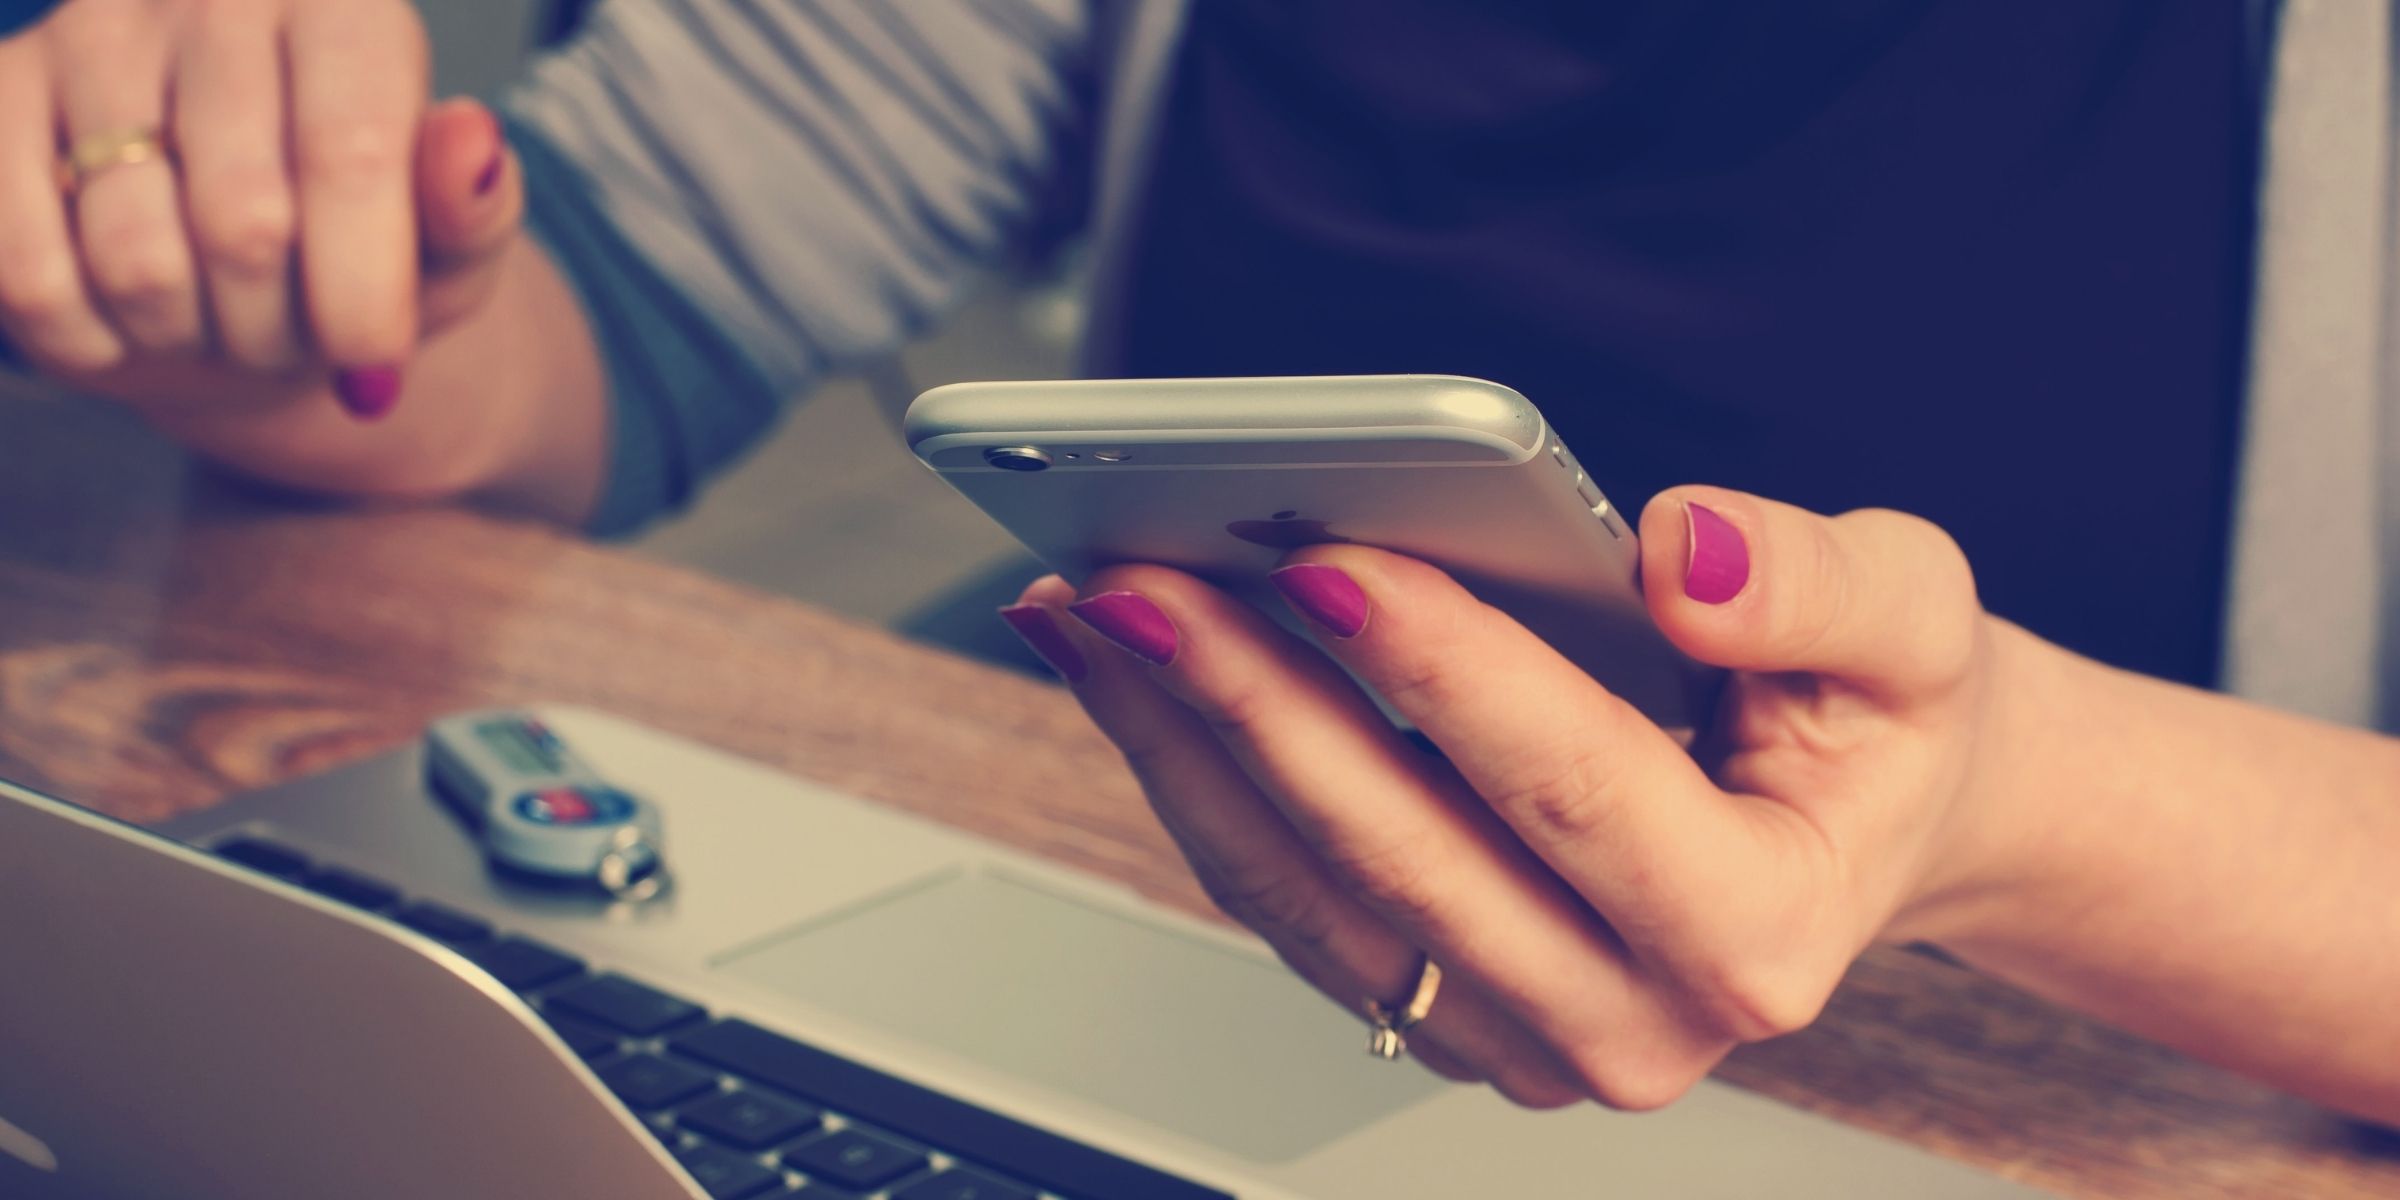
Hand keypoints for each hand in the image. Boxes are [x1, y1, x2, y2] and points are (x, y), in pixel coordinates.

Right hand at [0, 0, 520, 421]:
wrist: (240, 267)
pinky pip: (29, 272)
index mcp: (344, 7)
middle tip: (296, 336)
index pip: (348, 155)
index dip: (361, 289)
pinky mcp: (1, 93)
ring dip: (192, 336)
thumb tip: (472, 142)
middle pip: (244, 223)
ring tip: (221, 317)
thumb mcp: (448, 248)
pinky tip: (132, 319)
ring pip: (137, 261)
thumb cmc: (361, 248)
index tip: (376, 364)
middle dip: (280, 328)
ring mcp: (92, 35)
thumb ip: (472, 209)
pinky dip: (92, 338)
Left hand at [1002, 486, 2037, 1108]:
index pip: (1572, 788)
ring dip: (1184, 748)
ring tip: (1093, 615)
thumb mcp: (1914, 622)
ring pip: (1309, 895)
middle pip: (1400, 854)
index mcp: (1758, 934)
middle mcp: (1631, 1023)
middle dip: (1253, 704)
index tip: (1323, 560)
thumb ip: (1819, 586)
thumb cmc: (1879, 721)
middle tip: (1138, 581)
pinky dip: (1199, 783)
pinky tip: (1136, 677)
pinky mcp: (1443, 1012)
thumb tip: (1681, 554)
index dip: (1441, 671)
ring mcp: (1521, 1038)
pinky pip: (1290, 904)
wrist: (1861, 822)